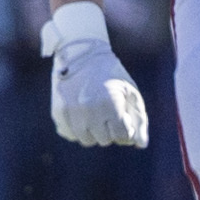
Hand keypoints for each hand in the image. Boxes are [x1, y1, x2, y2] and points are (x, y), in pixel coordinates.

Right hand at [41, 2, 149, 147]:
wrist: (81, 54)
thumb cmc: (112, 74)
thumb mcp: (130, 93)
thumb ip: (139, 120)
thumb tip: (141, 145)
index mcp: (110, 105)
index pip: (122, 136)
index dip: (126, 130)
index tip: (124, 118)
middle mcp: (88, 111)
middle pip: (104, 140)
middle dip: (111, 130)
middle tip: (110, 114)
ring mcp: (71, 113)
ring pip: (86, 140)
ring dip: (94, 132)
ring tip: (97, 115)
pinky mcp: (58, 112)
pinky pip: (70, 134)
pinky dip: (78, 129)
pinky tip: (83, 114)